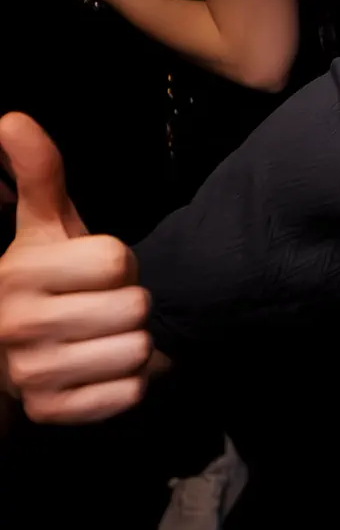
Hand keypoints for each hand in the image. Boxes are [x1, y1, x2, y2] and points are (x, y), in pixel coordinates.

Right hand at [0, 114, 150, 422]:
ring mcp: (34, 373)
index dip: (118, 263)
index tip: (94, 271)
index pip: (117, 260)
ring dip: (131, 344)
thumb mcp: (43, 226)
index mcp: (19, 272)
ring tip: (102, 336)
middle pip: (134, 307)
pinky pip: (128, 394)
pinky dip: (127, 384)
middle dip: (128, 304)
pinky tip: (100, 369)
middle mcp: (19, 324)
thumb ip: (40, 174)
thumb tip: (12, 117)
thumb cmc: (45, 280)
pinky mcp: (52, 412)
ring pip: (136, 351)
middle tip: (100, 306)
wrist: (14, 352)